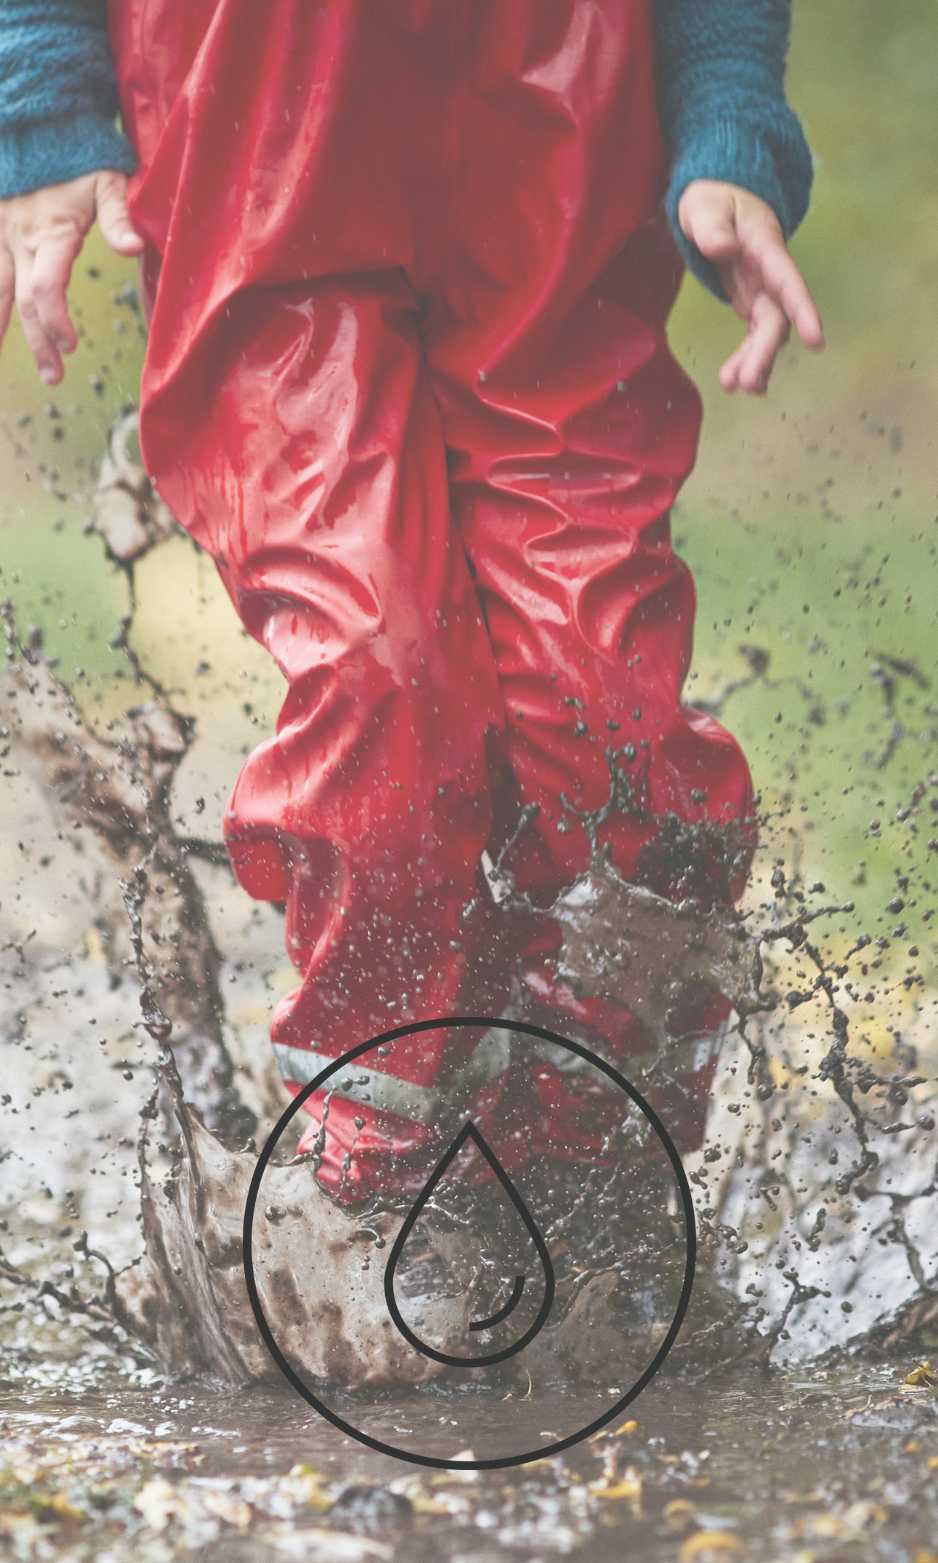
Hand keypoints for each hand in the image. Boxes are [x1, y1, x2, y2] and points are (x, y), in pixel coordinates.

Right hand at [0, 170, 143, 385]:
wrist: (35, 116)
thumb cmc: (78, 149)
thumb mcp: (107, 178)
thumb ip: (119, 215)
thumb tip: (133, 249)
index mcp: (52, 233)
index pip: (47, 288)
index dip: (56, 321)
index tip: (72, 345)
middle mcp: (19, 238)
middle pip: (23, 300)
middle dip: (38, 342)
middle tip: (54, 377)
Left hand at [678, 179, 823, 394]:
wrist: (718, 199)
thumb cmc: (712, 198)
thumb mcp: (704, 205)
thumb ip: (711, 227)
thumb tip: (722, 248)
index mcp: (764, 245)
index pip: (787, 280)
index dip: (802, 309)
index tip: (816, 340)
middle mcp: (770, 272)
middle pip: (777, 317)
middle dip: (766, 352)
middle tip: (750, 383)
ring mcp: (762, 289)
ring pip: (768, 332)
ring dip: (756, 362)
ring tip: (736, 387)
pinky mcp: (751, 302)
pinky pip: (753, 335)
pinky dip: (744, 358)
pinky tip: (731, 381)